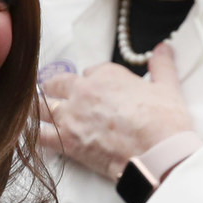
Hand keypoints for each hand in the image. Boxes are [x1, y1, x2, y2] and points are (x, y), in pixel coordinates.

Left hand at [38, 43, 194, 179]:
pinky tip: (34, 135)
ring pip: (43, 106)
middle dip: (55, 87)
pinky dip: (36, 134)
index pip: (89, 72)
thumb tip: (164, 48)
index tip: (92, 89)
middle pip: (58, 84)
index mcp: (107, 75)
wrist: (158, 153)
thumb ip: (162, 65)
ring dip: (41, 107)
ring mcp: (72, 116)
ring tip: (38, 110)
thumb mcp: (168, 87)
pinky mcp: (66, 142)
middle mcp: (84, 91)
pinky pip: (40, 135)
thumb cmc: (165, 121)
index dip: (90, 81)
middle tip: (53, 92)